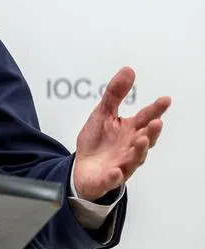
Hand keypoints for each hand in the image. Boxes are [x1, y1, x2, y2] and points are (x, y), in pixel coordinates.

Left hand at [72, 66, 170, 200]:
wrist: (83, 168)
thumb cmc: (98, 141)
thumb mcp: (103, 113)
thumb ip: (115, 94)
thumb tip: (129, 70)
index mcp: (130, 130)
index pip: (146, 118)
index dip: (156, 109)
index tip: (165, 99)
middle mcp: (130, 147)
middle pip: (145, 140)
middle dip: (152, 132)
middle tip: (156, 122)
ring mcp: (121, 164)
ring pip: (134, 159)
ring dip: (139, 150)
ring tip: (141, 140)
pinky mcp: (108, 178)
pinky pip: (113, 178)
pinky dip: (115, 175)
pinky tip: (115, 171)